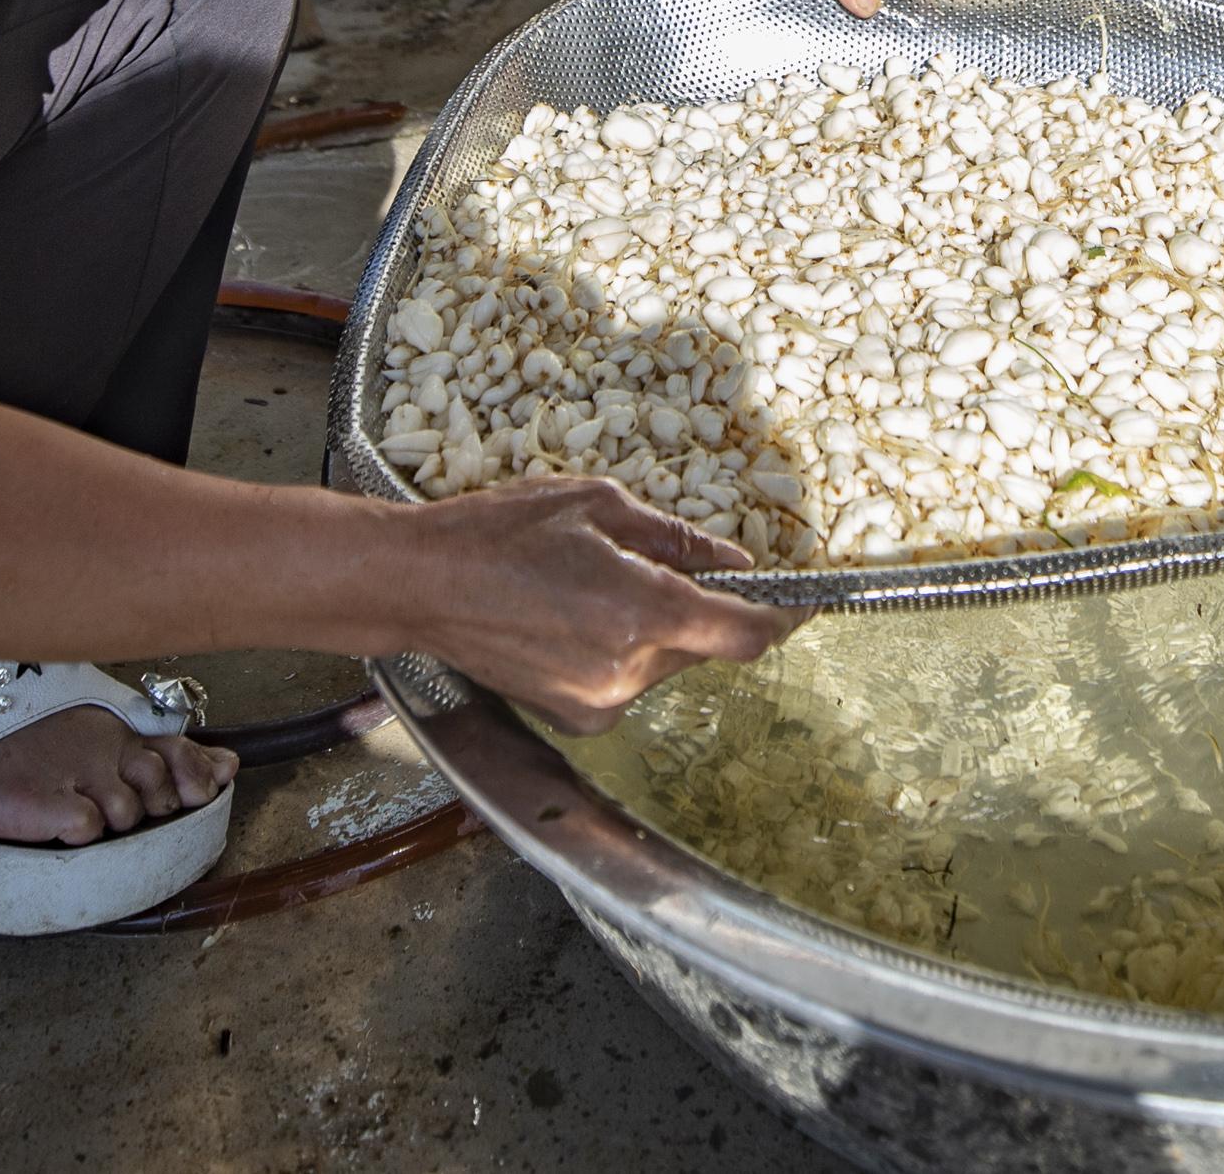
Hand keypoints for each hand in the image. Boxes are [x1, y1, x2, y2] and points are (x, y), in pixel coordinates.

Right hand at [394, 476, 801, 732]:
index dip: (784, 618)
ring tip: (594, 585)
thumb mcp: (597, 505)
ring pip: (663, 663)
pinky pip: (626, 682)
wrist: (422, 585)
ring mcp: (600, 702)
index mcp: (643, 612)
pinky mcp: (574, 718)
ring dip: (655, 629)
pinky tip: (574, 618)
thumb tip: (733, 562)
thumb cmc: (501, 532)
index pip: (746, 634)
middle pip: (703, 646)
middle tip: (664, 567)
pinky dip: (621, 652)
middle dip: (700, 609)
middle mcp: (628, 670)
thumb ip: (675, 540)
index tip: (802, 600)